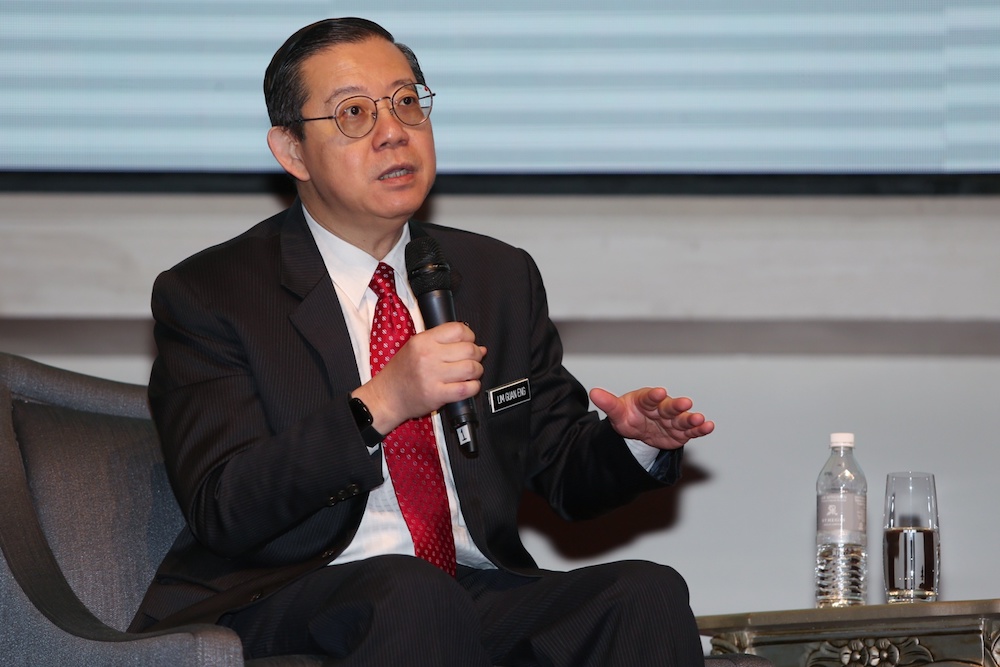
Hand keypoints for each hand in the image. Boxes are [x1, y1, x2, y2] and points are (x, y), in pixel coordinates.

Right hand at [353, 322, 485, 434]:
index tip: (469, 342)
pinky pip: (466, 389)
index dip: (470, 336)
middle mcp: (428, 356)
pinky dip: (474, 387)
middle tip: (474, 359)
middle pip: (468, 349)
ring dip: (477, 371)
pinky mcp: (437, 394)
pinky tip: (469, 385)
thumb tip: (479, 346)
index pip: (458, 330)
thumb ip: (443, 343)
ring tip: (472, 373)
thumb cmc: (401, 372)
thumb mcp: (415, 347)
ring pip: (471, 368)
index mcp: (423, 341)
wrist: (386, 396)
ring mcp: (432, 376)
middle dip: (477, 354)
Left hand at [589, 386, 713, 450]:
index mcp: (646, 400)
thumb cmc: (629, 416)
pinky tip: (709, 426)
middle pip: (669, 407)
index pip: (649, 397)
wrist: (638, 431)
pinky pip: (691, 431)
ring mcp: (672, 420)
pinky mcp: (680, 432)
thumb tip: (594, 393)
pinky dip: (700, 429)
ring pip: (683, 419)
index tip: (657, 392)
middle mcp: (662, 408)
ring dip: (691, 419)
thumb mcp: (617, 412)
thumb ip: (608, 404)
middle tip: (684, 403)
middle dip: (677, 406)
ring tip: (699, 419)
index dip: (653, 396)